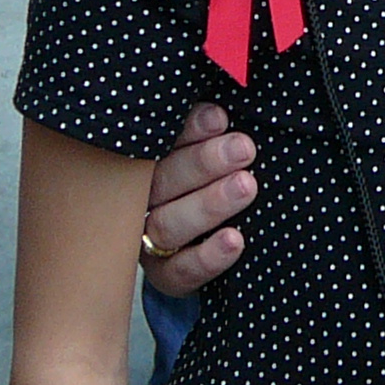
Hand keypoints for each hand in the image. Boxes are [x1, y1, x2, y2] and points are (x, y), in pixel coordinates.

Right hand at [143, 104, 257, 296]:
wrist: (203, 241)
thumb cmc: (208, 179)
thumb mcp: (204, 150)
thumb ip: (209, 130)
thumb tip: (227, 108)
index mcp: (144, 163)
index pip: (158, 144)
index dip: (188, 130)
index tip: (219, 118)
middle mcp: (138, 201)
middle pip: (161, 182)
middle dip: (204, 163)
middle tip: (242, 149)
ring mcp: (146, 241)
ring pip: (168, 224)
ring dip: (209, 204)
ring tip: (246, 186)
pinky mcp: (164, 276)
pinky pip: (180, 271)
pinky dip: (208, 256)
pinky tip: (235, 240)